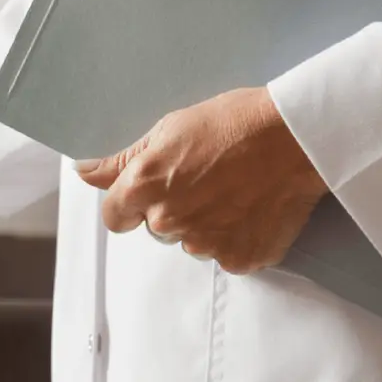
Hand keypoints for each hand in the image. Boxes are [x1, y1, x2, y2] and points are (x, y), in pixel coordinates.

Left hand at [74, 86, 324, 272]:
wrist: (297, 137)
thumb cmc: (235, 122)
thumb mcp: (170, 127)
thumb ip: (123, 160)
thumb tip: (83, 172)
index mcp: (146, 187)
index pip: (115, 217)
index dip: (130, 204)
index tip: (152, 191)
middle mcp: (170, 221)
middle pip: (157, 229)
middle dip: (174, 210)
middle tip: (206, 180)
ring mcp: (206, 245)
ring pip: (193, 243)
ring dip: (206, 226)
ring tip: (234, 191)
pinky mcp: (239, 259)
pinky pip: (227, 255)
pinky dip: (237, 238)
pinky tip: (252, 209)